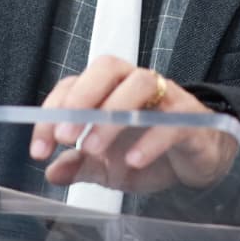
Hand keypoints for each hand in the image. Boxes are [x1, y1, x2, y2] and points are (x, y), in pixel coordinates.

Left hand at [28, 56, 237, 193]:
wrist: (199, 159)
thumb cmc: (151, 151)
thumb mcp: (108, 166)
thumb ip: (80, 166)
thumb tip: (51, 172)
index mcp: (109, 89)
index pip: (74, 85)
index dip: (53, 112)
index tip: (40, 148)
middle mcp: (135, 83)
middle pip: (108, 68)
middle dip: (81, 98)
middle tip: (64, 136)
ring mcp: (165, 96)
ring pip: (140, 84)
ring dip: (112, 114)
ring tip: (93, 148)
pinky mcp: (191, 118)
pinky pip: (171, 119)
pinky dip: (149, 140)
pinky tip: (133, 161)